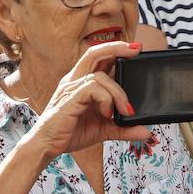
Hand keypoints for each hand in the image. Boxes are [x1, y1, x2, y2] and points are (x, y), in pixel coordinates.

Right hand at [26, 41, 150, 158]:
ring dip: (118, 92)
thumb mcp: (104, 130)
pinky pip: (92, 88)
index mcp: (81, 83)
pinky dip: (106, 99)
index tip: (136, 49)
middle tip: (136, 49)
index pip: (99, 59)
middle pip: (94, 53)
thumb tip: (146, 131)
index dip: (116, 50)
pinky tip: (108, 114)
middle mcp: (75, 80)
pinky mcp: (69, 98)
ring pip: (100, 76)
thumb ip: (124, 129)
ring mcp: (71, 88)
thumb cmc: (70, 133)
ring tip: (125, 111)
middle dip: (117, 47)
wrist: (47, 146)